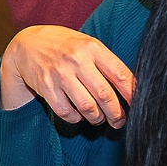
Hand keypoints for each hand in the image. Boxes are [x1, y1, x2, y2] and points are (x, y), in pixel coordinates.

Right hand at [0, 25, 135, 124]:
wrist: (28, 44)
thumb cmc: (65, 46)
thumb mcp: (87, 44)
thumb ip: (106, 62)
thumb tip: (130, 89)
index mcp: (92, 48)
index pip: (120, 75)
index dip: (132, 95)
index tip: (138, 106)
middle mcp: (77, 60)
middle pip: (105, 95)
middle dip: (116, 114)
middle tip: (119, 121)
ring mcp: (60, 74)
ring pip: (87, 107)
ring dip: (97, 118)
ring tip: (99, 119)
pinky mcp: (46, 87)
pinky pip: (66, 112)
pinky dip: (76, 118)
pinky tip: (78, 115)